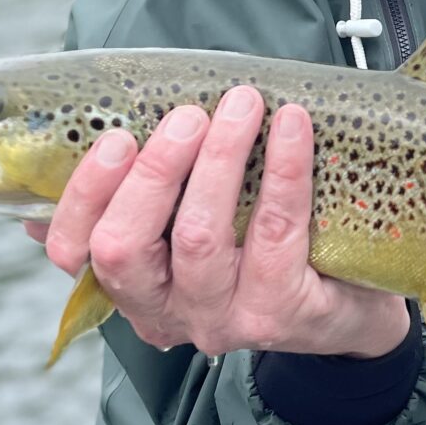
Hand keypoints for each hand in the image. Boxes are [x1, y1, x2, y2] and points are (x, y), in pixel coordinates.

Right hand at [23, 86, 410, 358]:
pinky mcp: (280, 314)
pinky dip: (283, 169)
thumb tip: (81, 141)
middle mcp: (165, 311)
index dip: (84, 194)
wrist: (351, 305)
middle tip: (188, 114)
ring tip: (242, 105)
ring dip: (218, 159)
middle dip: (152, 171)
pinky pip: (275, 232)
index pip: (74, 250)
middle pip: (124, 248)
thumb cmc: (260, 246)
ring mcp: (221, 319)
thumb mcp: (193, 221)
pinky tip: (292, 127)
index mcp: (130, 282)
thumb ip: (145, 191)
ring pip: (198, 237)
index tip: (116, 137)